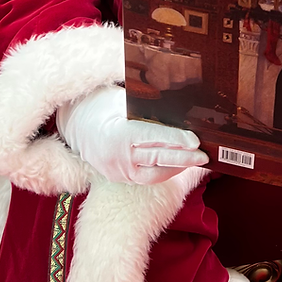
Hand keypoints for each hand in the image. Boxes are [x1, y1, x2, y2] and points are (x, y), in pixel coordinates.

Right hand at [57, 85, 207, 184]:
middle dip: (183, 158)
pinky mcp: (120, 178)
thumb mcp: (122, 102)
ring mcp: (118, 171)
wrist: (77, 126)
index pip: (151, 137)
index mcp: (117, 134)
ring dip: (177, 167)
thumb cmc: (103, 108)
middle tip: (204, 156)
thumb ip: (145, 110)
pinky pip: (146, 179)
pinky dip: (164, 172)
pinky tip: (179, 165)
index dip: (174, 139)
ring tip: (196, 160)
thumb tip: (177, 113)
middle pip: (156, 159)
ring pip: (153, 174)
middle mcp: (117, 157)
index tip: (194, 140)